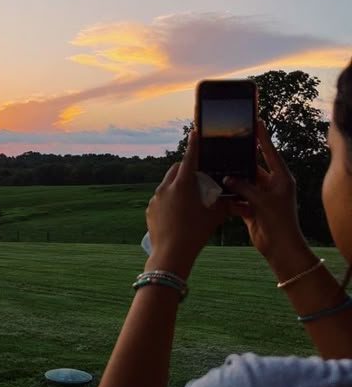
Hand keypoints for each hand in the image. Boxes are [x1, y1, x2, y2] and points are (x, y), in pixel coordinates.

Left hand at [146, 130, 230, 277]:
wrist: (170, 254)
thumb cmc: (195, 234)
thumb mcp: (214, 217)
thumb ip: (224, 204)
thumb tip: (236, 198)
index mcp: (183, 185)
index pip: (189, 158)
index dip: (194, 145)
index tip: (195, 132)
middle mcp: (166, 187)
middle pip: (177, 169)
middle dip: (187, 169)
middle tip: (198, 177)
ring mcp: (156, 198)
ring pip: (168, 183)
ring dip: (178, 185)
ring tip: (189, 197)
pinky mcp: (150, 209)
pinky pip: (161, 198)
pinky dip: (170, 199)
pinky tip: (178, 212)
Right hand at [224, 120, 307, 264]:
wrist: (279, 247)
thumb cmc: (279, 221)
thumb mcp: (261, 200)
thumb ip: (243, 186)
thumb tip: (227, 177)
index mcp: (281, 178)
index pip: (270, 151)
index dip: (262, 136)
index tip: (255, 121)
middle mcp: (272, 185)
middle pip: (253, 167)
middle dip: (240, 161)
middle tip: (227, 146)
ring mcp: (262, 196)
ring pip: (243, 182)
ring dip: (232, 180)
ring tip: (217, 169)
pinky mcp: (252, 208)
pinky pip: (238, 197)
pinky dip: (230, 196)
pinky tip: (217, 190)